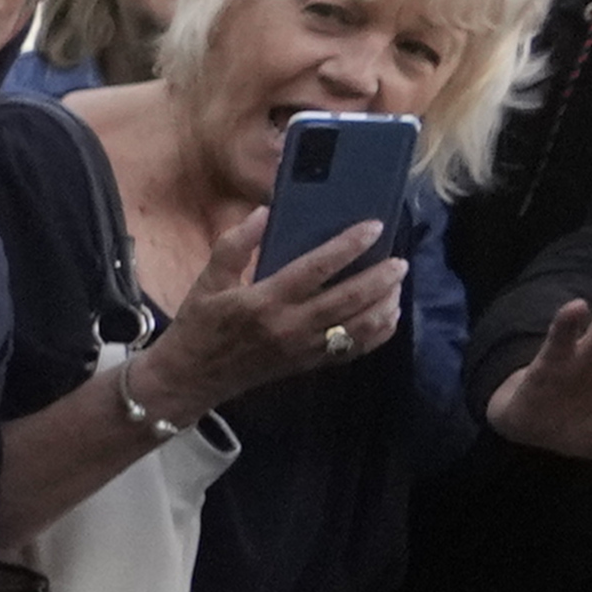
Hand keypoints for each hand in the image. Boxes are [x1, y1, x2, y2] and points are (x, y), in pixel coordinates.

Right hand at [142, 202, 410, 417]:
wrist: (190, 379)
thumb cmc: (199, 325)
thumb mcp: (207, 280)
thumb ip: (234, 245)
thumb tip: (265, 212)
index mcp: (264, 301)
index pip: (315, 269)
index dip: (348, 247)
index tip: (374, 227)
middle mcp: (288, 327)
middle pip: (347, 300)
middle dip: (379, 279)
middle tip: (400, 261)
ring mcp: (301, 350)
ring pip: (357, 328)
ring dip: (384, 306)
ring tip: (397, 285)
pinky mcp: (306, 365)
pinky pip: (351, 352)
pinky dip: (376, 334)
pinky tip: (388, 316)